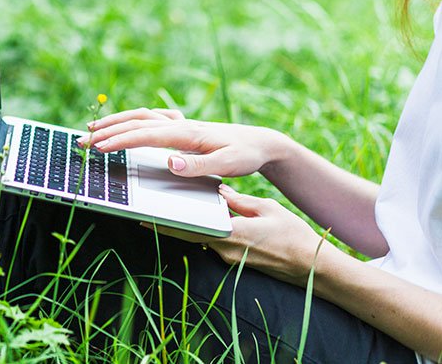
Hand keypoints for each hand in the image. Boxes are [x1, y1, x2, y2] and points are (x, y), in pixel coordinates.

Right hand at [78, 107, 292, 177]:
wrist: (261, 142)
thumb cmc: (245, 155)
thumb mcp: (228, 165)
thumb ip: (199, 167)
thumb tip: (170, 162)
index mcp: (186, 133)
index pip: (144, 135)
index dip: (119, 141)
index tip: (98, 149)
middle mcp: (179, 124)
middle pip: (135, 121)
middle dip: (106, 131)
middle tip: (82, 142)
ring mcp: (179, 123)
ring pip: (139, 116)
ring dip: (115, 122)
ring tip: (92, 130)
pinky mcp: (182, 127)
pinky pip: (150, 118)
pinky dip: (132, 120)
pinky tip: (125, 126)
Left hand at [152, 185, 334, 285]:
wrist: (314, 268)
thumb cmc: (295, 237)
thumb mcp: (267, 209)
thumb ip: (240, 201)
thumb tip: (219, 191)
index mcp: (233, 234)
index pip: (191, 229)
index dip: (167, 224)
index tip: (146, 218)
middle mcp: (227, 250)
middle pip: (191, 235)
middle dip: (171, 224)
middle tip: (147, 214)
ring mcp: (231, 258)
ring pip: (202, 239)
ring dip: (189, 228)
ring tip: (171, 211)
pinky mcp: (236, 262)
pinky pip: (215, 244)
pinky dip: (206, 232)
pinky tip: (204, 221)